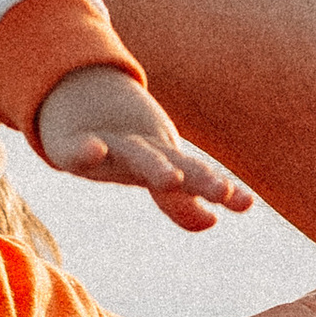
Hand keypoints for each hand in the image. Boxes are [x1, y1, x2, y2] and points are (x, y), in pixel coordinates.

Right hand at [34, 67, 253, 233]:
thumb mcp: (152, 173)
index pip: (196, 175)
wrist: (72, 94)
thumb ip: (181, 204)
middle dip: (199, 178)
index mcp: (159, 160)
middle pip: (173, 163)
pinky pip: (76, 151)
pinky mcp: (68, 146)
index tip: (247, 203)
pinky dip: (85, 151)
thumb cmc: (122, 144)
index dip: (218, 188)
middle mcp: (138, 151)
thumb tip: (211, 222)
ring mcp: (106, 146)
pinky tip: (95, 150)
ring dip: (155, 166)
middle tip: (223, 192)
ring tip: (173, 180)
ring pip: (134, 155)